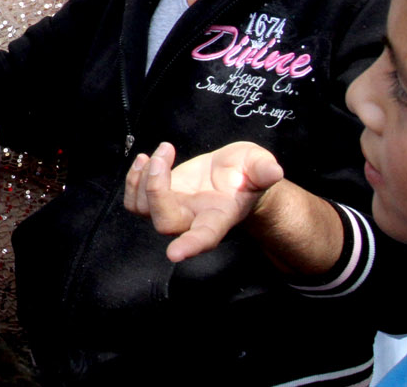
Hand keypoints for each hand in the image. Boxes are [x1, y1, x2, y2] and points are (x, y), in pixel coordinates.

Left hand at [123, 141, 283, 262]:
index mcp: (219, 218)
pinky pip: (134, 200)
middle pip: (164, 222)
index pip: (204, 237)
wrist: (234, 175)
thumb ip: (264, 170)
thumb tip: (274, 171)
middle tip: (163, 154)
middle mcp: (193, 220)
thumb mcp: (259, 165)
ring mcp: (173, 212)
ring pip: (143, 210)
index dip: (191, 246)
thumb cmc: (248, 174)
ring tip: (160, 153)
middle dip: (156, 187)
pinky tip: (146, 159)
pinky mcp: (158, 201)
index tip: (175, 254)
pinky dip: (133, 179)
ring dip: (142, 178)